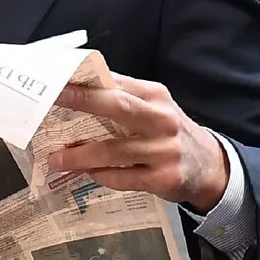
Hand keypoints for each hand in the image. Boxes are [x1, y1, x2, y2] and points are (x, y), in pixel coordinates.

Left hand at [41, 72, 231, 211]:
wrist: (208, 167)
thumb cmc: (168, 132)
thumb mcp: (154, 107)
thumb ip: (123, 97)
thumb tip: (78, 86)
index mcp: (155, 95)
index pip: (117, 82)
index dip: (86, 81)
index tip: (58, 80)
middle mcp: (162, 119)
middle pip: (117, 107)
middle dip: (83, 102)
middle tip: (51, 103)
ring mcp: (163, 150)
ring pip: (113, 150)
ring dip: (79, 155)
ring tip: (55, 158)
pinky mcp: (163, 178)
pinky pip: (122, 177)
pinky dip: (100, 175)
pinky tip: (87, 174)